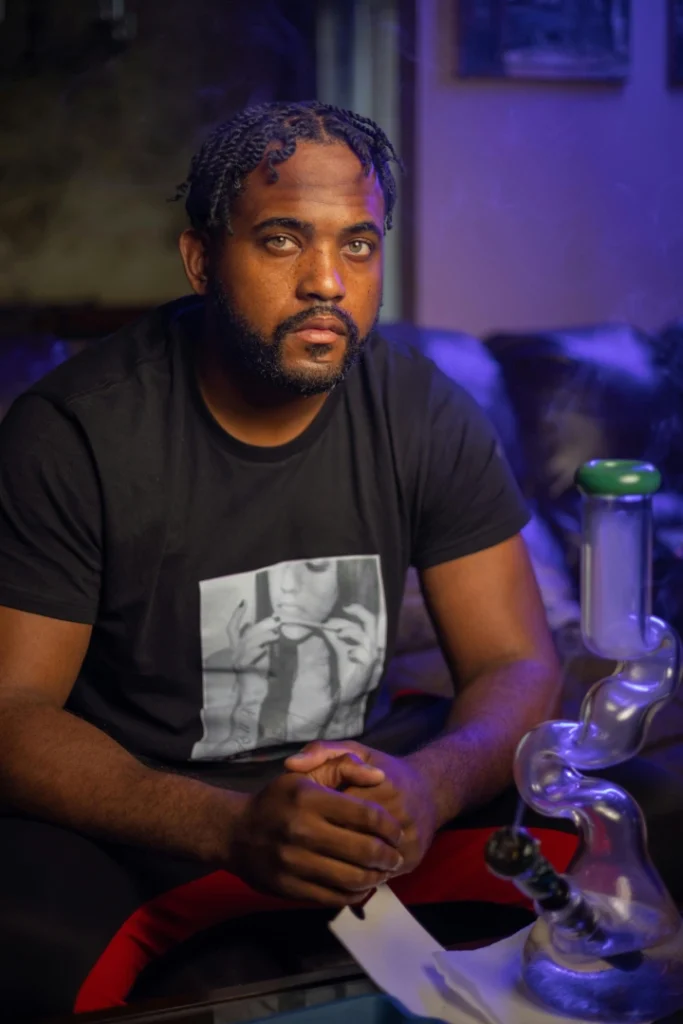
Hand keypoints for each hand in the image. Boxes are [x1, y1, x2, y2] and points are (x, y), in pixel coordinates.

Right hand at [222, 602, 279, 669]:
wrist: (253, 694)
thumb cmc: (258, 673)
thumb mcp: (261, 653)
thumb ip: (261, 640)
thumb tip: (269, 623)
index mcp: (237, 647)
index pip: (232, 628)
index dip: (237, 615)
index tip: (244, 602)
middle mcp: (235, 652)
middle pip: (246, 633)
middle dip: (262, 625)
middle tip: (276, 620)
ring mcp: (238, 661)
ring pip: (249, 642)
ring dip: (264, 636)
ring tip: (276, 635)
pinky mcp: (243, 669)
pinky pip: (249, 656)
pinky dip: (257, 651)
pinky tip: (265, 650)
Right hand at [227, 757, 403, 906]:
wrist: (235, 832)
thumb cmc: (278, 800)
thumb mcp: (307, 774)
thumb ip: (345, 767)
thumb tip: (380, 776)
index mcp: (309, 797)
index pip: (366, 815)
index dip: (390, 826)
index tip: (397, 831)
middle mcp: (301, 830)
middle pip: (365, 850)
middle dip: (389, 856)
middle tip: (396, 856)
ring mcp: (294, 862)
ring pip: (353, 878)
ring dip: (376, 877)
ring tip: (383, 871)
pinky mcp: (289, 888)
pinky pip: (334, 897)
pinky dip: (356, 894)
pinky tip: (363, 886)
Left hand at [286, 741, 437, 875]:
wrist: (431, 791)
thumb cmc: (383, 770)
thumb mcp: (354, 750)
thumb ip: (322, 751)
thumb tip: (290, 764)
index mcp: (381, 784)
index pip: (337, 807)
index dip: (316, 816)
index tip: (301, 818)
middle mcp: (398, 812)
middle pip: (349, 838)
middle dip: (324, 844)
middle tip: (304, 845)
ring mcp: (407, 839)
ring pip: (363, 862)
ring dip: (338, 865)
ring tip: (317, 861)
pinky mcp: (412, 859)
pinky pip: (378, 875)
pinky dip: (357, 876)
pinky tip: (338, 872)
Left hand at [325, 604, 378, 668]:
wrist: (346, 696)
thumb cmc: (345, 674)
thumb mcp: (340, 650)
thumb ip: (335, 637)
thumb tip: (325, 623)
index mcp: (369, 643)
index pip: (369, 621)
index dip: (359, 611)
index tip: (345, 607)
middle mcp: (375, 649)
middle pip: (372, 623)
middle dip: (359, 612)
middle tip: (345, 609)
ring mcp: (375, 660)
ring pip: (367, 637)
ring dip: (351, 631)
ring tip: (338, 634)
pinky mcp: (370, 669)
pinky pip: (365, 654)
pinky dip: (355, 650)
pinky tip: (349, 655)